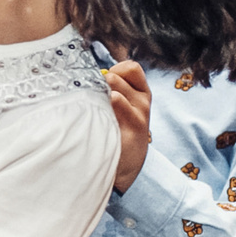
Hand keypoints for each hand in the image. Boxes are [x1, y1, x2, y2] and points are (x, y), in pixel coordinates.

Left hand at [105, 61, 152, 192]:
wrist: (125, 168)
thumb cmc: (118, 133)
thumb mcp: (123, 109)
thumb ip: (114, 90)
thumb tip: (92, 76)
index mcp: (142, 94)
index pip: (131, 68)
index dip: (115, 70)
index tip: (106, 85)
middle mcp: (143, 103)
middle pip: (115, 77)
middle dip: (99, 86)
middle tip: (94, 102)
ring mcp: (138, 116)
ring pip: (113, 92)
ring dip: (97, 99)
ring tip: (93, 113)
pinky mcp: (130, 130)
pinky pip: (113, 107)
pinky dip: (99, 111)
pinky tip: (94, 123)